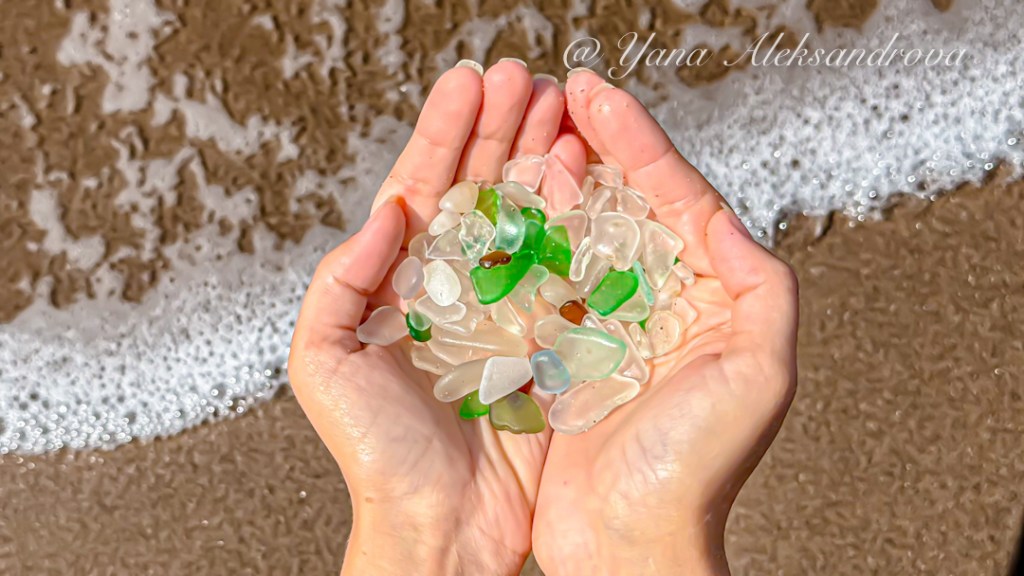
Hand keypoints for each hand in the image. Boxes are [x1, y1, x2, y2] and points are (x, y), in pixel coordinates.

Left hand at [288, 60, 580, 575]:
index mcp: (399, 281)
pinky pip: (565, 265)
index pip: (423, 186)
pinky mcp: (546, 335)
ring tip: (562, 111)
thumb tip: (385, 211)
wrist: (444, 525)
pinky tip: (587, 179)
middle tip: (528, 77)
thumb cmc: (376, 454)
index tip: (470, 83)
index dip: (445, 131)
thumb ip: (340, 279)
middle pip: (480, 186)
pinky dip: (577, 219)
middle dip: (502, 127)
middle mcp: (455, 284)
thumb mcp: (324, 362)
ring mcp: (504, 305)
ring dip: (543, 158)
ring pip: (527, 214)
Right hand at [531, 71, 798, 574]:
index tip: (598, 97)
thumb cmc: (695, 470)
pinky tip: (510, 205)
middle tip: (562, 96)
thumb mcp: (760, 373)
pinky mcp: (564, 351)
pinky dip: (528, 238)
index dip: (640, 141)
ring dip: (560, 180)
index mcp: (713, 298)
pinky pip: (545, 279)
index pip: (679, 198)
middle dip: (598, 145)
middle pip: (628, 203)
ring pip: (583, 232)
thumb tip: (728, 218)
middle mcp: (663, 303)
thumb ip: (764, 289)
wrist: (627, 544)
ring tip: (535, 133)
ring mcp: (610, 324)